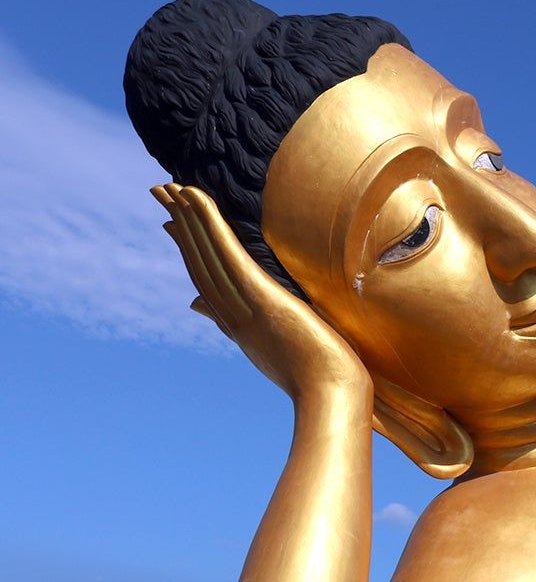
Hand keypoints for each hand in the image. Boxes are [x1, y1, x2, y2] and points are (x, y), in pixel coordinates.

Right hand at [154, 184, 369, 404]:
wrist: (331, 396)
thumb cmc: (317, 379)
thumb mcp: (274, 349)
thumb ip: (241, 329)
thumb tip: (206, 313)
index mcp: (239, 325)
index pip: (206, 279)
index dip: (188, 248)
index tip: (170, 224)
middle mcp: (233, 313)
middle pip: (199, 260)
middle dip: (180, 224)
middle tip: (159, 191)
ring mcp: (242, 304)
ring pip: (207, 252)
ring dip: (188, 216)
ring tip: (169, 186)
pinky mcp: (257, 294)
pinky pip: (226, 252)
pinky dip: (207, 224)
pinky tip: (193, 198)